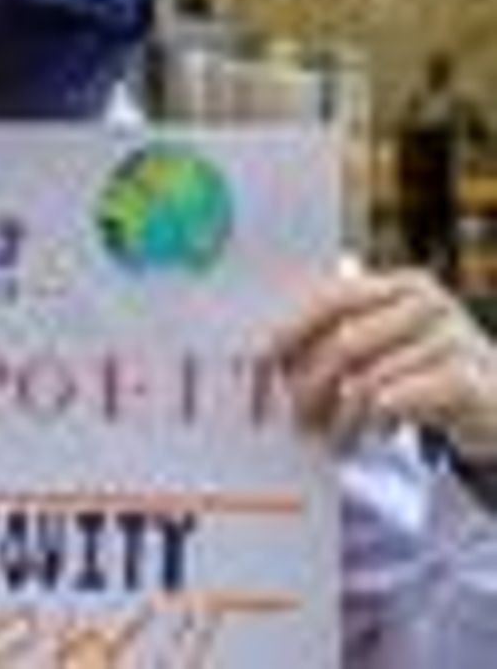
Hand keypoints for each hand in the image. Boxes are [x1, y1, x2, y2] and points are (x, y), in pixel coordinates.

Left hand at [272, 268, 496, 460]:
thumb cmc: (428, 373)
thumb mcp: (387, 344)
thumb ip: (335, 336)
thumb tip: (259, 355)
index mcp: (399, 285)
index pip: (327, 300)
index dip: (286, 334)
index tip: (255, 368)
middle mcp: (427, 303)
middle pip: (342, 342)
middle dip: (309, 385)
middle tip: (294, 418)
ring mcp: (452, 339)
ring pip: (365, 379)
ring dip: (337, 416)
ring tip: (331, 437)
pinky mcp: (466, 380)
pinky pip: (394, 402)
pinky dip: (373, 425)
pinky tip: (374, 435)